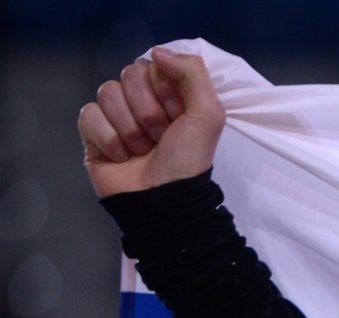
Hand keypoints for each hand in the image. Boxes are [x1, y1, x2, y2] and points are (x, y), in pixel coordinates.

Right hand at [77, 48, 225, 198]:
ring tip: (142, 150)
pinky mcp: (93, 134)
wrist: (164, 200)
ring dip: (129, 127)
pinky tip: (121, 156)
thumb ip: (193, 73)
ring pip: (107, 92)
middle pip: (128, 76)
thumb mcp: (208, 115)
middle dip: (147, 110)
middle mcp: (142, 104)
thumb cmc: (187, 161)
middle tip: (160, 137)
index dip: (165, 92)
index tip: (178, 118)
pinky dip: (107, 138)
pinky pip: (88, 114)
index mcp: (169, 97)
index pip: (152, 67)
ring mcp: (116, 118)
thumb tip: (158, 52)